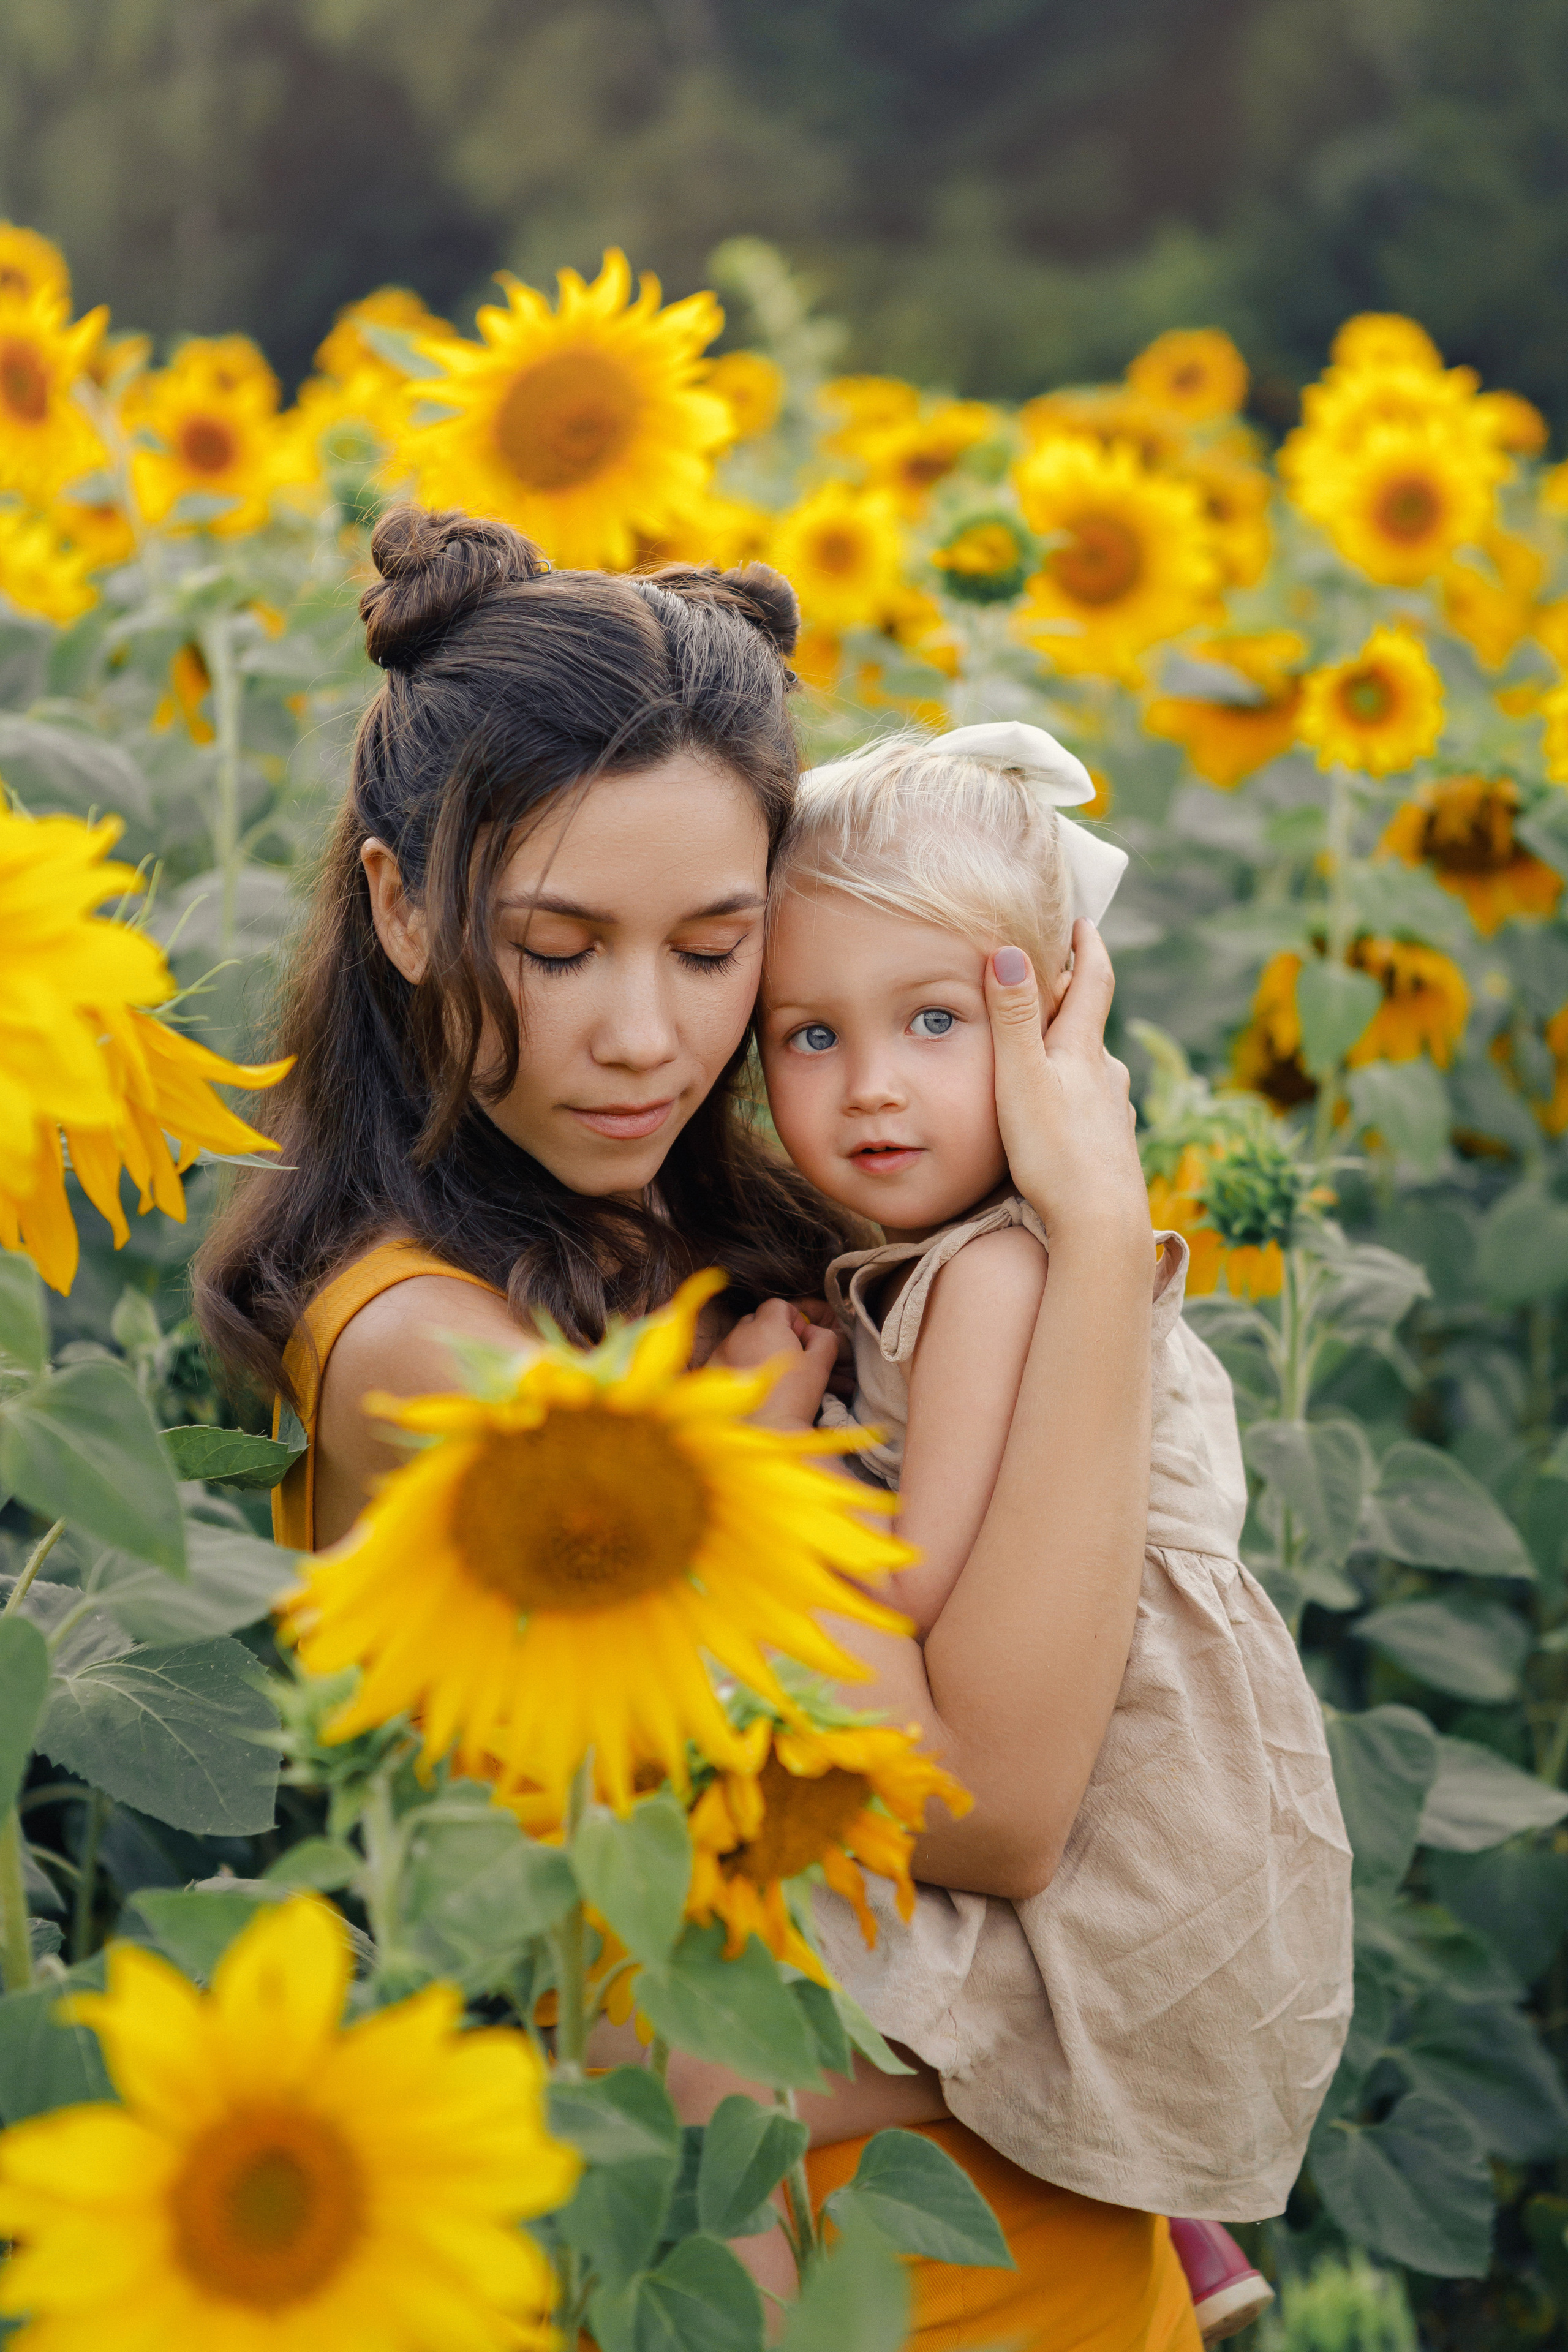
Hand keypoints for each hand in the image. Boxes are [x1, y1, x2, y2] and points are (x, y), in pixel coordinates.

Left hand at [707, 1297, 839, 1430]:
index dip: (793, 1321)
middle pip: (756, 1320)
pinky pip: (726, 1358)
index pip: (778, 1306)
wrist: (766, 1433)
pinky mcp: (710, 1371)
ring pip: (740, 1339)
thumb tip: (816, 1332)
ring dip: (754, 1348)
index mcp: (766, 1326)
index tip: (800, 1342)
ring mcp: (721, 1352)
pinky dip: (737, 1364)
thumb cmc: (795, 1399)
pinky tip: (750, 1384)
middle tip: (786, 1357)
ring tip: (768, 1373)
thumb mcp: (821, 1364)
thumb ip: (824, 1338)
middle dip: (772, 1332)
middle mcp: (738, 1334)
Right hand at [986, 923, 1147, 1247]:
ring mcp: (1113, 1113)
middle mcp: (1108, 1076)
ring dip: (1070, 1052)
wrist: (1101, 1225)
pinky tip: (1060, 1114)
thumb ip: (1013, 1018)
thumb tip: (1010, 951)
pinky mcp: (1112, 1148)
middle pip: (1089, 1025)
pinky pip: (1093, 1105)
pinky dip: (1075, 1093)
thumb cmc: (1055, 1153)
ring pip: (1092, 1068)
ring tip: (1042, 1053)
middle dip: (1070, 1000)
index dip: (1089, 947)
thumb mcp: (1020, 1079)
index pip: (1094, 982)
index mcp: (1083, 1051)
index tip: (1082, 922)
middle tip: (1046, 981)